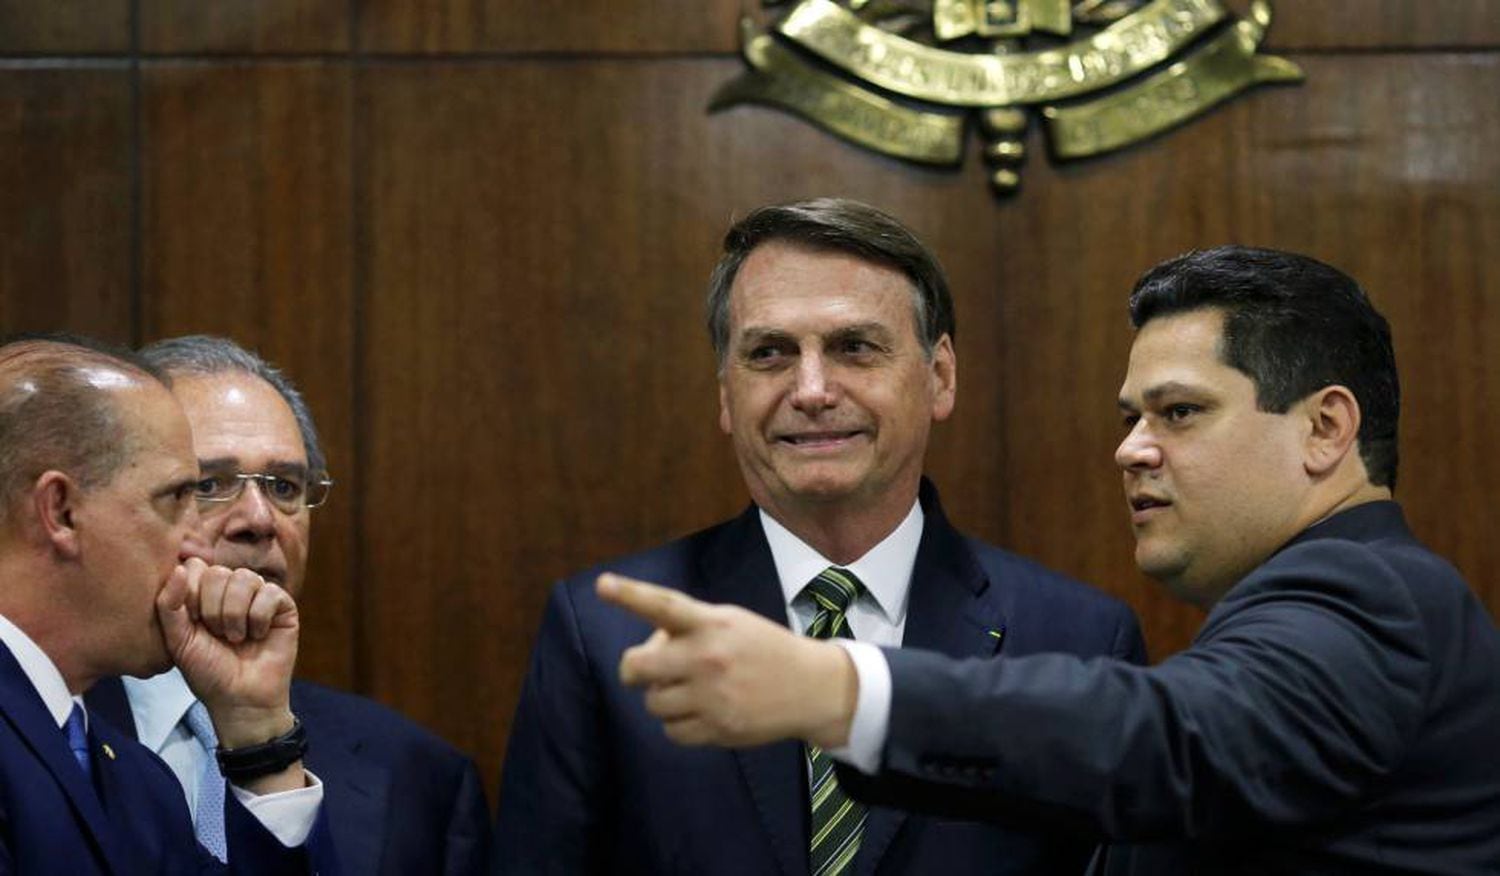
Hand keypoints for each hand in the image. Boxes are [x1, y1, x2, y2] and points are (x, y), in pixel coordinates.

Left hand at [157, 558, 298, 749]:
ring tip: (236, 638)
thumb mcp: (178, 640)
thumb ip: (169, 605)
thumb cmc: (207, 672)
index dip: (191, 594)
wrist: (240, 699)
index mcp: (204, 594)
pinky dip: (258, 618)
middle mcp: (231, 590)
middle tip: (216, 635)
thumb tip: (180, 567)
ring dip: (235, 614)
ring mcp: (258, 596)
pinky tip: (258, 636)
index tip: (193, 624)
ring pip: (244, 578)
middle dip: (212, 609)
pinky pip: (269, 593)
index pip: (195, 566)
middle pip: (218, 572)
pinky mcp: (283, 605)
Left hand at [597, 573, 857, 748]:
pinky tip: (700, 712)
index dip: (630, 595)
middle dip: (633, 670)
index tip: (603, 585)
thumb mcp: (731, 622)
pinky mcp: (718, 728)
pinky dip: (678, 724)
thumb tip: (646, 655)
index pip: (664, 606)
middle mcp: (708, 658)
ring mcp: (712, 696)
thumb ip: (688, 629)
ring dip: (661, 697)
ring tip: (688, 690)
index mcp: (712, 623)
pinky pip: (671, 731)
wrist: (810, 687)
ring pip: (652, 702)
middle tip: (647, 671)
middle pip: (635, 668)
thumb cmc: (761, 648)